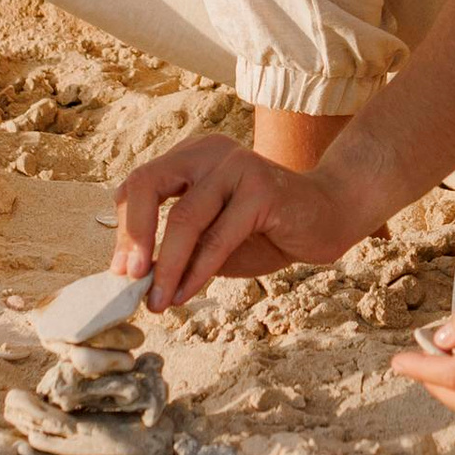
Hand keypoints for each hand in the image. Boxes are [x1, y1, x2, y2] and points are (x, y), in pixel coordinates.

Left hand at [114, 131, 364, 309]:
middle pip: (148, 184)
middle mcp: (209, 152)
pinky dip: (197, 270)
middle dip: (131, 235)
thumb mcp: (213, 242)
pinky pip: (217, 236)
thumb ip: (178, 251)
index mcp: (191, 157)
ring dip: (167, 267)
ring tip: (158, 301)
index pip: (139, 185)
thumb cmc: (269, 230)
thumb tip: (136, 279)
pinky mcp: (261, 187)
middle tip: (128, 279)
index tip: (122, 272)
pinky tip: (186, 293)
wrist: (332, 217)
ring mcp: (237, 165)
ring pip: (183, 217)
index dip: (124, 229)